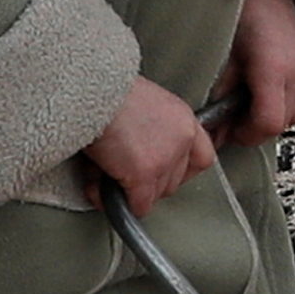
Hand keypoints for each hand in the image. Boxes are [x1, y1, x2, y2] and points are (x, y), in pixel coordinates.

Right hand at [83, 78, 216, 216]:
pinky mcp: (145, 175)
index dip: (182, 171)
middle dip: (149, 184)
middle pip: (175, 181)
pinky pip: (137, 205)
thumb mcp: (143, 103)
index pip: (202, 157)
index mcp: (183, 118)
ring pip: (155, 195)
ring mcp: (166, 159)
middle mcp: (182, 139)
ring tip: (103, 176)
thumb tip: (137, 155)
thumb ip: (152, 129)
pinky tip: (98, 190)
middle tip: (123, 175)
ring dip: (129, 191)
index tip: (164, 174)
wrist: (92, 89)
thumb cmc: (107, 91)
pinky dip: (117, 202)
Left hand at [214, 0, 294, 151]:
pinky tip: (261, 94)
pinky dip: (282, 107)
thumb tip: (211, 126)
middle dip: (255, 128)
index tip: (229, 129)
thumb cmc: (241, 13)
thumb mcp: (221, 56)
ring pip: (294, 118)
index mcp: (274, 69)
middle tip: (232, 119)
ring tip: (247, 104)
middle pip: (282, 125)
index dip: (246, 133)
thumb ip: (218, 94)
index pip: (268, 122)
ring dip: (270, 119)